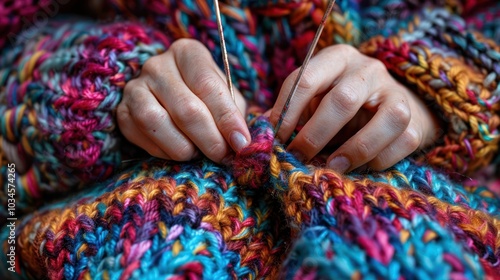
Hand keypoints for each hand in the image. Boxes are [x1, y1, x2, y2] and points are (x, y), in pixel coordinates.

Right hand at [117, 39, 249, 161]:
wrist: (171, 101)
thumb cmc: (206, 99)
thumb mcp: (226, 98)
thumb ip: (234, 115)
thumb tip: (240, 143)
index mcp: (188, 53)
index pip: (208, 85)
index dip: (227, 118)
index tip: (240, 143)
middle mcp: (157, 64)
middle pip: (185, 108)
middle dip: (209, 139)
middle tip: (222, 156)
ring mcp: (135, 86)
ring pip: (155, 121)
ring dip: (182, 147)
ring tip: (198, 153)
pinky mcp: (122, 110)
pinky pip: (139, 135)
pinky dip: (161, 151)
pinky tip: (176, 152)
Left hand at [268, 44, 438, 172]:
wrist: (388, 106)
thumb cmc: (341, 106)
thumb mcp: (315, 99)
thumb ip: (293, 111)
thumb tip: (262, 130)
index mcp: (337, 59)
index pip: (305, 79)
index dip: (286, 112)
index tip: (275, 139)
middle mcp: (369, 69)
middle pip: (342, 100)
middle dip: (314, 134)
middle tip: (297, 157)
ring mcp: (396, 93)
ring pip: (385, 120)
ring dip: (355, 149)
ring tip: (332, 166)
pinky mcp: (415, 120)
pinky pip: (402, 143)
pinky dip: (378, 160)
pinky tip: (360, 167)